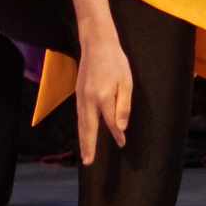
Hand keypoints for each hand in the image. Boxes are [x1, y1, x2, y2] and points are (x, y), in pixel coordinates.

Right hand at [73, 32, 132, 165]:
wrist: (97, 44)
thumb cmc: (116, 62)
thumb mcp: (127, 83)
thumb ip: (123, 107)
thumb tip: (120, 127)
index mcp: (103, 98)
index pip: (111, 123)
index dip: (117, 134)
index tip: (122, 144)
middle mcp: (88, 100)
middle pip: (88, 128)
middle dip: (88, 146)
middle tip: (88, 162)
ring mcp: (80, 96)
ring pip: (81, 122)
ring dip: (82, 139)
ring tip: (84, 153)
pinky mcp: (78, 93)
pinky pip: (79, 114)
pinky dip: (81, 127)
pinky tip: (83, 131)